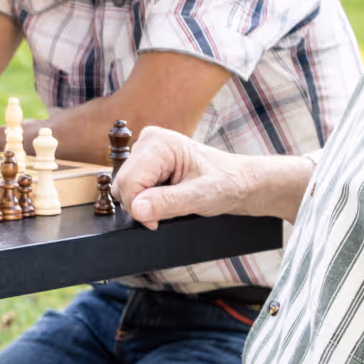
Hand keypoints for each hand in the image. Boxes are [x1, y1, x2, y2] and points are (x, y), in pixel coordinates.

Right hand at [116, 127, 313, 226]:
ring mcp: (146, 150)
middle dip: (140, 205)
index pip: (129, 181)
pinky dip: (144, 198)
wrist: (240, 182)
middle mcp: (148, 141)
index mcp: (160, 143)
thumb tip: (137, 209)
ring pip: (124, 186)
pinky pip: (131, 186)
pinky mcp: (146, 161)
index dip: (138, 207)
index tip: (156, 223)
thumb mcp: (200, 197)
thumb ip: (167, 203)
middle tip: (167, 212)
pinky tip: (165, 196)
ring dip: (142, 202)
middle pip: (123, 183)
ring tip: (171, 201)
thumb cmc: (227, 184)